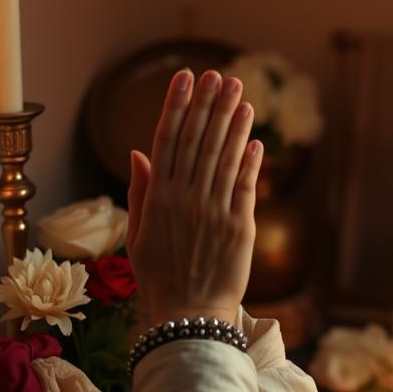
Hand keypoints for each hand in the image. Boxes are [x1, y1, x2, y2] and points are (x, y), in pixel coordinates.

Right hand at [126, 69, 263, 326]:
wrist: (189, 317)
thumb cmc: (160, 277)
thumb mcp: (137, 235)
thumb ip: (140, 191)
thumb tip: (139, 152)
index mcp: (157, 199)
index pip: (168, 140)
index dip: (178, 106)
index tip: (186, 78)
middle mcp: (184, 200)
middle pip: (198, 141)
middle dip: (210, 104)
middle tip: (220, 75)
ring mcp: (213, 212)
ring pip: (224, 158)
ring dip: (233, 123)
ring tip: (241, 94)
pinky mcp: (239, 227)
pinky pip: (246, 186)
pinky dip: (251, 160)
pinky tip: (255, 136)